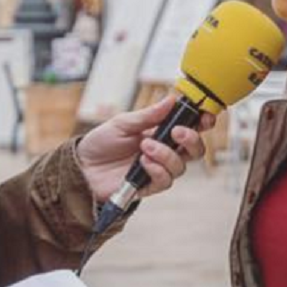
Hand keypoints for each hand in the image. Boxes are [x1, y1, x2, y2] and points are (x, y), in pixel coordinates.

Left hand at [76, 95, 212, 204]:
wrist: (82, 166)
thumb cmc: (101, 143)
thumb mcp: (123, 123)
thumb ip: (148, 115)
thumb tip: (172, 99)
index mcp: (161, 133)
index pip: (190, 128)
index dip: (202, 123)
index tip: (204, 116)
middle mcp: (164, 152)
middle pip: (195, 150)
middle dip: (192, 140)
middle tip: (176, 132)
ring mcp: (157, 170)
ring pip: (181, 167)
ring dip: (166, 155)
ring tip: (144, 147)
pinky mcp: (148, 186)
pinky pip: (165, 182)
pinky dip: (157, 170)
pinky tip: (143, 162)